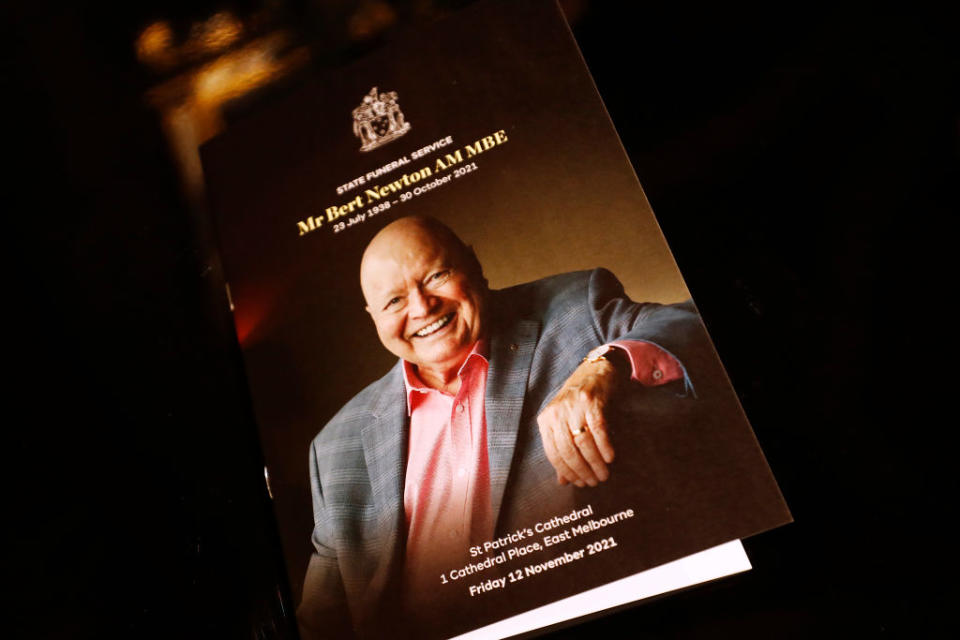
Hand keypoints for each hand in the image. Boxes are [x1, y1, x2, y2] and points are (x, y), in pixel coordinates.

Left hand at [537, 358, 619, 486]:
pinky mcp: (592, 401)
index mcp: (546, 420)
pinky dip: (604, 446)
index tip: (580, 483)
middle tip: (594, 482)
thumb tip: (562, 481)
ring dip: (595, 463)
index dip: (567, 472)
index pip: (553, 454)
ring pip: (583, 443)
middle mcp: (557, 413)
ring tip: (603, 474)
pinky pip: (598, 430)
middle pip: (568, 451)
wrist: (595, 369)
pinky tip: (610, 458)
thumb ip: (561, 450)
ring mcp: (574, 406)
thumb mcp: (564, 423)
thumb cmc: (579, 401)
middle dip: (582, 471)